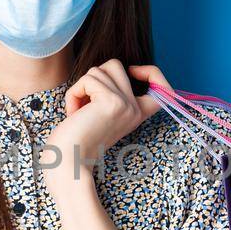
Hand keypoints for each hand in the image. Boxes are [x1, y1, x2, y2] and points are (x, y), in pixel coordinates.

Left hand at [44, 60, 168, 191]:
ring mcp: (126, 105)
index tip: (132, 71)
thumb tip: (109, 67)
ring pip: (101, 69)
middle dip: (93, 79)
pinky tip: (73, 113)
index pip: (163, 87)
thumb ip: (111, 93)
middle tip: (85, 106)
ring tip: (78, 111)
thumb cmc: (76, 139)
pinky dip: (74, 94)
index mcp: (136, 114)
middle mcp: (135, 110)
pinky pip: (88, 80)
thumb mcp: (102, 113)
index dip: (151, 72)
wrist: (67, 163)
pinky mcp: (111, 102)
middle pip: (116, 66)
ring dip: (81, 87)